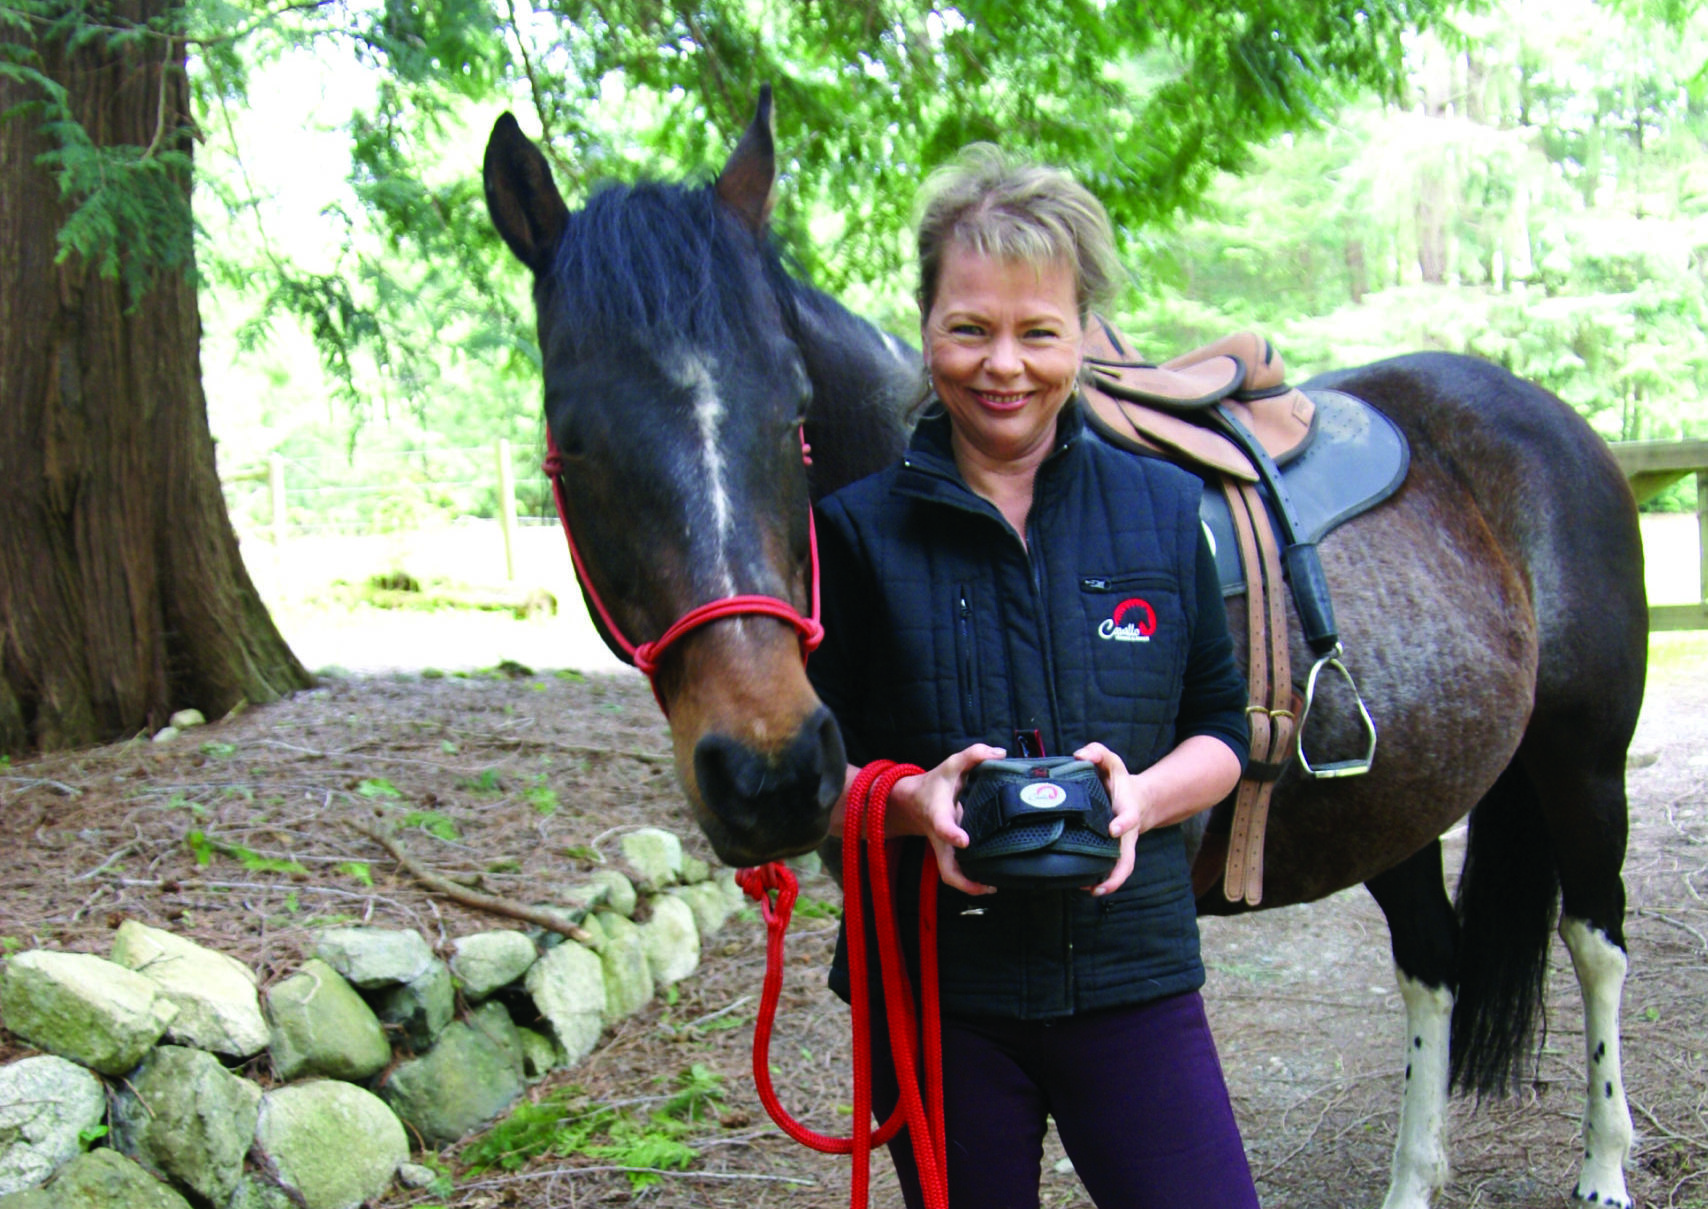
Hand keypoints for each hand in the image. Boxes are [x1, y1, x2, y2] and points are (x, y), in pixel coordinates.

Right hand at [883, 743, 1005, 894]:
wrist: (911, 801)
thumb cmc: (934, 784)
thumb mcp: (951, 765)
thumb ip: (973, 755)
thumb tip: (1000, 753)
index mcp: (938, 814)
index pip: (942, 826)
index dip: (952, 834)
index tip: (964, 840)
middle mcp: (939, 837)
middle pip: (946, 868)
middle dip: (965, 881)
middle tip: (988, 885)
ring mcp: (944, 848)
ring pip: (951, 875)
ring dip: (970, 885)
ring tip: (993, 886)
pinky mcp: (949, 851)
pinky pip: (957, 871)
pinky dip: (971, 879)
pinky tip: (991, 878)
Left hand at [1073, 741, 1151, 896]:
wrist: (1134, 797)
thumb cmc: (1117, 780)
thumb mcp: (1110, 761)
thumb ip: (1097, 753)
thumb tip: (1080, 755)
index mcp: (1127, 808)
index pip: (1129, 816)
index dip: (1123, 823)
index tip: (1113, 829)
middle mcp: (1127, 832)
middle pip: (1128, 856)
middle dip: (1117, 870)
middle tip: (1101, 883)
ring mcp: (1122, 845)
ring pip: (1122, 869)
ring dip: (1109, 883)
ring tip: (1090, 891)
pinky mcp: (1114, 852)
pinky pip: (1112, 871)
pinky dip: (1102, 882)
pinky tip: (1084, 888)